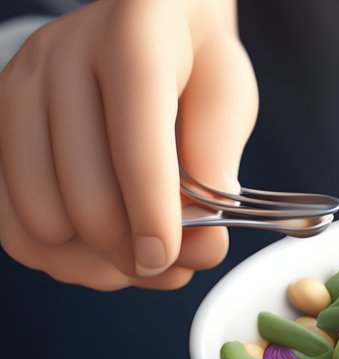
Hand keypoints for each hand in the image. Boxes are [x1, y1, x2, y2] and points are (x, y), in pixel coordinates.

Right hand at [0, 0, 256, 289]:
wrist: (148, 20)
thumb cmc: (194, 62)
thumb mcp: (228, 95)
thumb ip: (219, 160)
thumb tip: (201, 237)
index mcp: (133, 42)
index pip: (137, 147)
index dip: (154, 216)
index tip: (167, 259)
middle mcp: (62, 58)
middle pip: (83, 195)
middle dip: (130, 250)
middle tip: (171, 264)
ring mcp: (19, 87)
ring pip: (40, 216)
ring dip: (94, 261)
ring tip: (140, 258)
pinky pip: (10, 218)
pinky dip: (57, 254)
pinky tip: (101, 252)